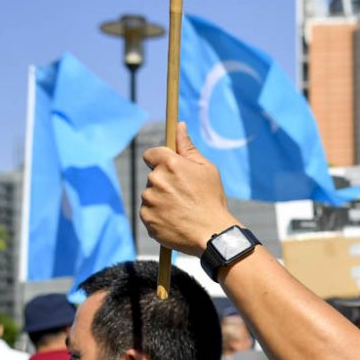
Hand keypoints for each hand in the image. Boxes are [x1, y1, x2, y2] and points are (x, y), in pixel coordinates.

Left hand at [140, 122, 236, 255]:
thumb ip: (188, 148)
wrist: (212, 234)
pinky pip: (149, 212)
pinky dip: (159, 216)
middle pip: (153, 176)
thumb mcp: (207, 170)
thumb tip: (179, 126)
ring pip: (151, 195)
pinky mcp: (146, 218)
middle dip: (165, 183)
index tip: (171, 170)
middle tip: (186, 196)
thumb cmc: (212, 199)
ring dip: (162, 200)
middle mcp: (156, 180)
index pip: (151, 154)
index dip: (160, 160)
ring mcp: (149, 200)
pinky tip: (176, 221)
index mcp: (170, 164)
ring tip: (182, 210)